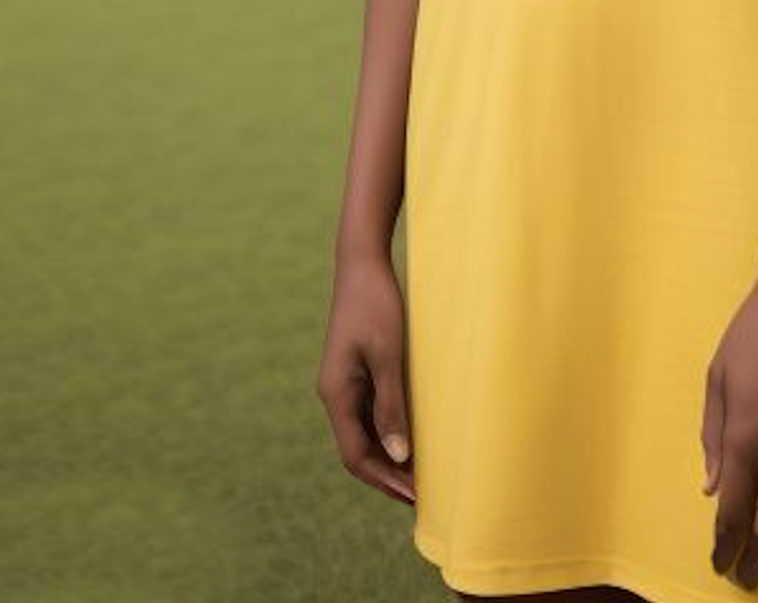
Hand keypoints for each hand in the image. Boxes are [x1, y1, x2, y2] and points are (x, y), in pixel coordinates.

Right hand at [317, 252, 416, 505]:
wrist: (363, 261)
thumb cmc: (377, 304)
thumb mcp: (389, 355)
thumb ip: (391, 405)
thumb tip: (397, 455)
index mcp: (336, 393)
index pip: (355, 455)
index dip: (383, 480)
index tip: (413, 496)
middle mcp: (336, 393)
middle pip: (358, 448)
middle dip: (387, 474)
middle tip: (422, 493)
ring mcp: (345, 381)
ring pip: (364, 432)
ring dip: (389, 454)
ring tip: (421, 472)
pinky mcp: (357, 369)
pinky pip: (370, 411)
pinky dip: (389, 430)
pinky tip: (412, 435)